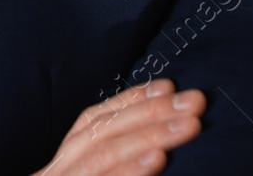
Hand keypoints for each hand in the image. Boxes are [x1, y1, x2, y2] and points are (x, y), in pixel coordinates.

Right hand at [34, 78, 205, 174]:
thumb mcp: (89, 174)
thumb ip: (109, 157)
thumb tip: (157, 130)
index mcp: (62, 164)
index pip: (92, 122)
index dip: (128, 101)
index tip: (168, 86)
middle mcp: (58, 172)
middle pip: (102, 134)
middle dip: (150, 113)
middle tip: (195, 101)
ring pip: (104, 156)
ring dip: (149, 137)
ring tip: (189, 126)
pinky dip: (130, 172)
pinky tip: (157, 161)